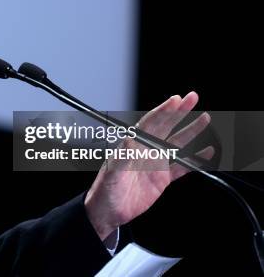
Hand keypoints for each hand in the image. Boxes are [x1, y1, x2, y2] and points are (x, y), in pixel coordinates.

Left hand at [84, 91, 213, 240]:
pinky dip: (195, 160)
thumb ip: (122, 158)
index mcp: (132, 146)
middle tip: (192, 97)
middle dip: (179, 112)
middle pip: (165, 127)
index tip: (176, 100)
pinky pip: (182, 167)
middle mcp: (144, 151)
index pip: (150, 123)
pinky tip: (206, 153)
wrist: (107, 212)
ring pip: (176, 144)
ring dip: (190, 131)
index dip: (163, 111)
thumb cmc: (104, 191)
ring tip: (204, 118)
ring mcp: (154, 164)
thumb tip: (129, 141)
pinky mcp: (161, 179)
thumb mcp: (111, 174)